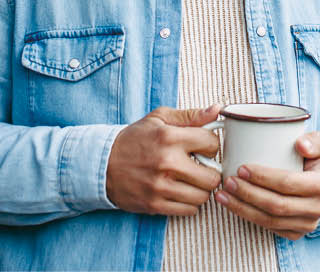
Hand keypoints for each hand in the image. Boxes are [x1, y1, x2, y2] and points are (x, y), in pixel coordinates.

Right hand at [106, 104, 221, 215]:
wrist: (101, 164)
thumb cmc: (134, 139)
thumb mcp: (160, 119)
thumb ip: (191, 115)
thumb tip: (218, 109)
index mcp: (170, 137)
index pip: (212, 144)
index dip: (211, 145)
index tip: (203, 148)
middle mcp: (167, 163)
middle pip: (212, 177)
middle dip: (211, 172)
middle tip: (202, 168)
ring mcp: (160, 186)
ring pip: (203, 196)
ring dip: (201, 189)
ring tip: (190, 180)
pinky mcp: (154, 204)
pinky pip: (189, 210)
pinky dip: (190, 203)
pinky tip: (181, 191)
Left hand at [215, 131, 319, 239]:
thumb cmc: (317, 160)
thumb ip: (314, 140)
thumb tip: (300, 144)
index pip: (288, 183)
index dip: (263, 177)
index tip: (242, 168)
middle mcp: (317, 209)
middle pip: (276, 205)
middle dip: (248, 194)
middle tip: (229, 181)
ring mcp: (306, 224)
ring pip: (269, 220)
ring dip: (242, 208)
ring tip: (223, 194)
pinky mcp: (295, 233)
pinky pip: (269, 227)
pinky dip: (248, 217)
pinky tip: (234, 205)